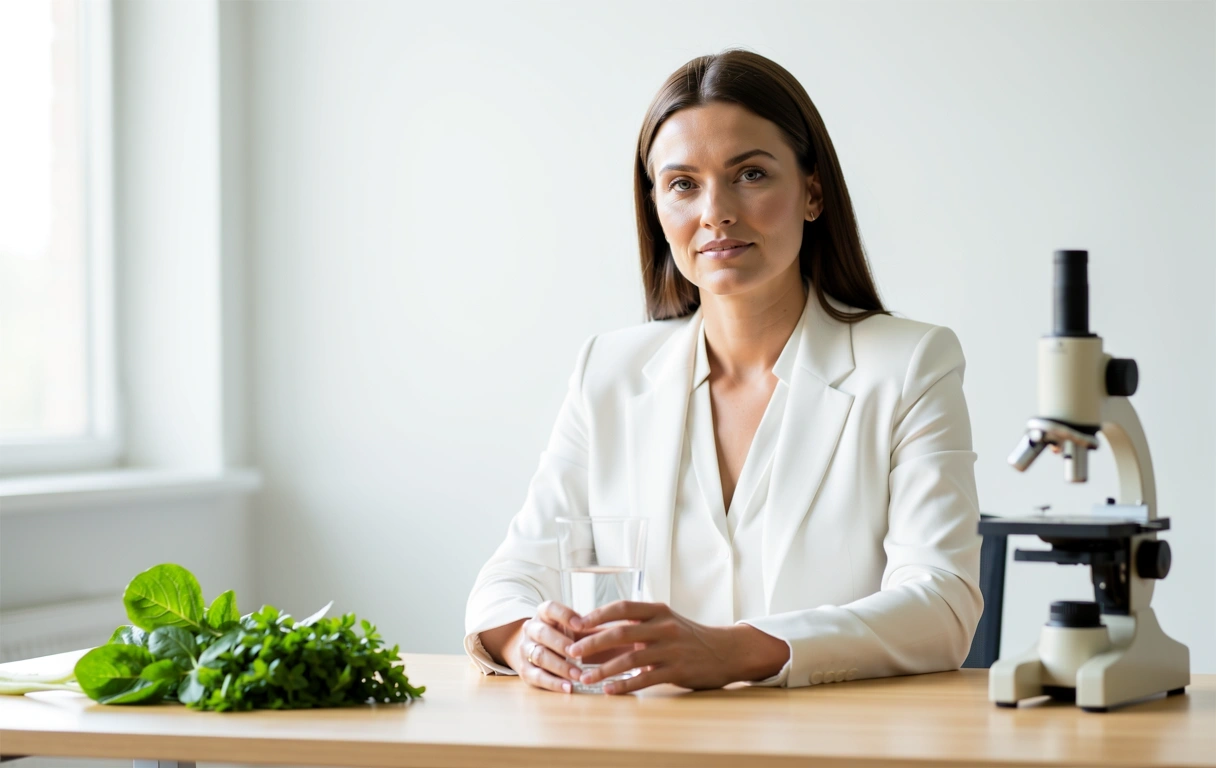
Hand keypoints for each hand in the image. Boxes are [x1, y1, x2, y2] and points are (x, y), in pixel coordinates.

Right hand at [507, 600, 588, 693]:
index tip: (581, 624)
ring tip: (578, 675)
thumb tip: (617, 631)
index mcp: (543, 614)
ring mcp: (525, 650)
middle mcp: (531, 629)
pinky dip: (554, 683)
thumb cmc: (565, 637)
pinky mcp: (525, 670)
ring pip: (540, 656)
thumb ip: (591, 627)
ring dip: (560, 666)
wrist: (538, 650)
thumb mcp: (575, 628)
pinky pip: (537, 677)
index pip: (549, 608)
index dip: (564, 615)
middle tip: (578, 654)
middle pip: (542, 633)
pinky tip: (569, 687)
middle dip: (561, 644)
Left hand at [565, 601, 783, 694]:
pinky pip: (645, 679)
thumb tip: (597, 634)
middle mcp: (664, 626)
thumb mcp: (665, 623)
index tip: (576, 624)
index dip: (597, 614)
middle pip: (621, 631)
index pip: (622, 607)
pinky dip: (624, 685)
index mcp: (658, 610)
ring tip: (585, 678)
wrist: (725, 651)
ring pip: (630, 658)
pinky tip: (610, 690)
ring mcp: (671, 649)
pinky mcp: (677, 671)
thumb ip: (636, 626)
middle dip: (593, 642)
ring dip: (604, 669)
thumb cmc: (687, 636)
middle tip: (572, 651)